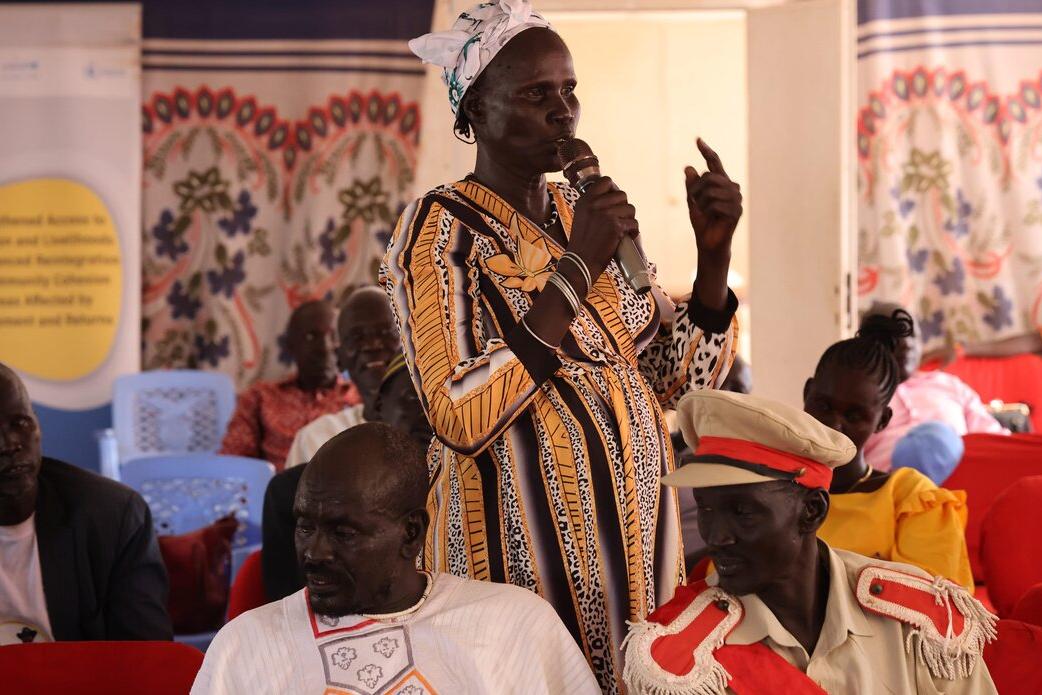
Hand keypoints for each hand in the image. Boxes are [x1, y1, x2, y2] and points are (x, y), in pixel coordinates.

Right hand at [566, 176, 638, 284]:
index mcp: (585, 200)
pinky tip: (627, 237)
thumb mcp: (581, 216)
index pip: (606, 181)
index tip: (614, 201)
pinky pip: (634, 223)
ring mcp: (606, 215)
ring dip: (630, 219)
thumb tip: (613, 196)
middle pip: (622, 195)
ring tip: (623, 229)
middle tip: (619, 219)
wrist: (580, 262)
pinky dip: (633, 231)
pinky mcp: (616, 227)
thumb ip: (593, 204)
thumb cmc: (582, 243)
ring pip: (630, 208)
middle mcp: (595, 204)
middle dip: (624, 207)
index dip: (614, 190)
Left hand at [685, 138, 741, 257]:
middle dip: (695, 189)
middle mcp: (731, 187)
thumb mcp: (693, 201)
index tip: (698, 140)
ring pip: (712, 190)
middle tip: (693, 202)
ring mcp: (736, 199)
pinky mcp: (737, 211)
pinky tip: (710, 218)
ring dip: (701, 202)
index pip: (714, 163)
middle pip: (709, 177)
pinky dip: (707, 211)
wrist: (708, 242)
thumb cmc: (702, 221)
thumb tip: (688, 167)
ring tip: (702, 211)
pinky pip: (716, 204)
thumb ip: (691, 185)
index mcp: (721, 183)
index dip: (706, 151)